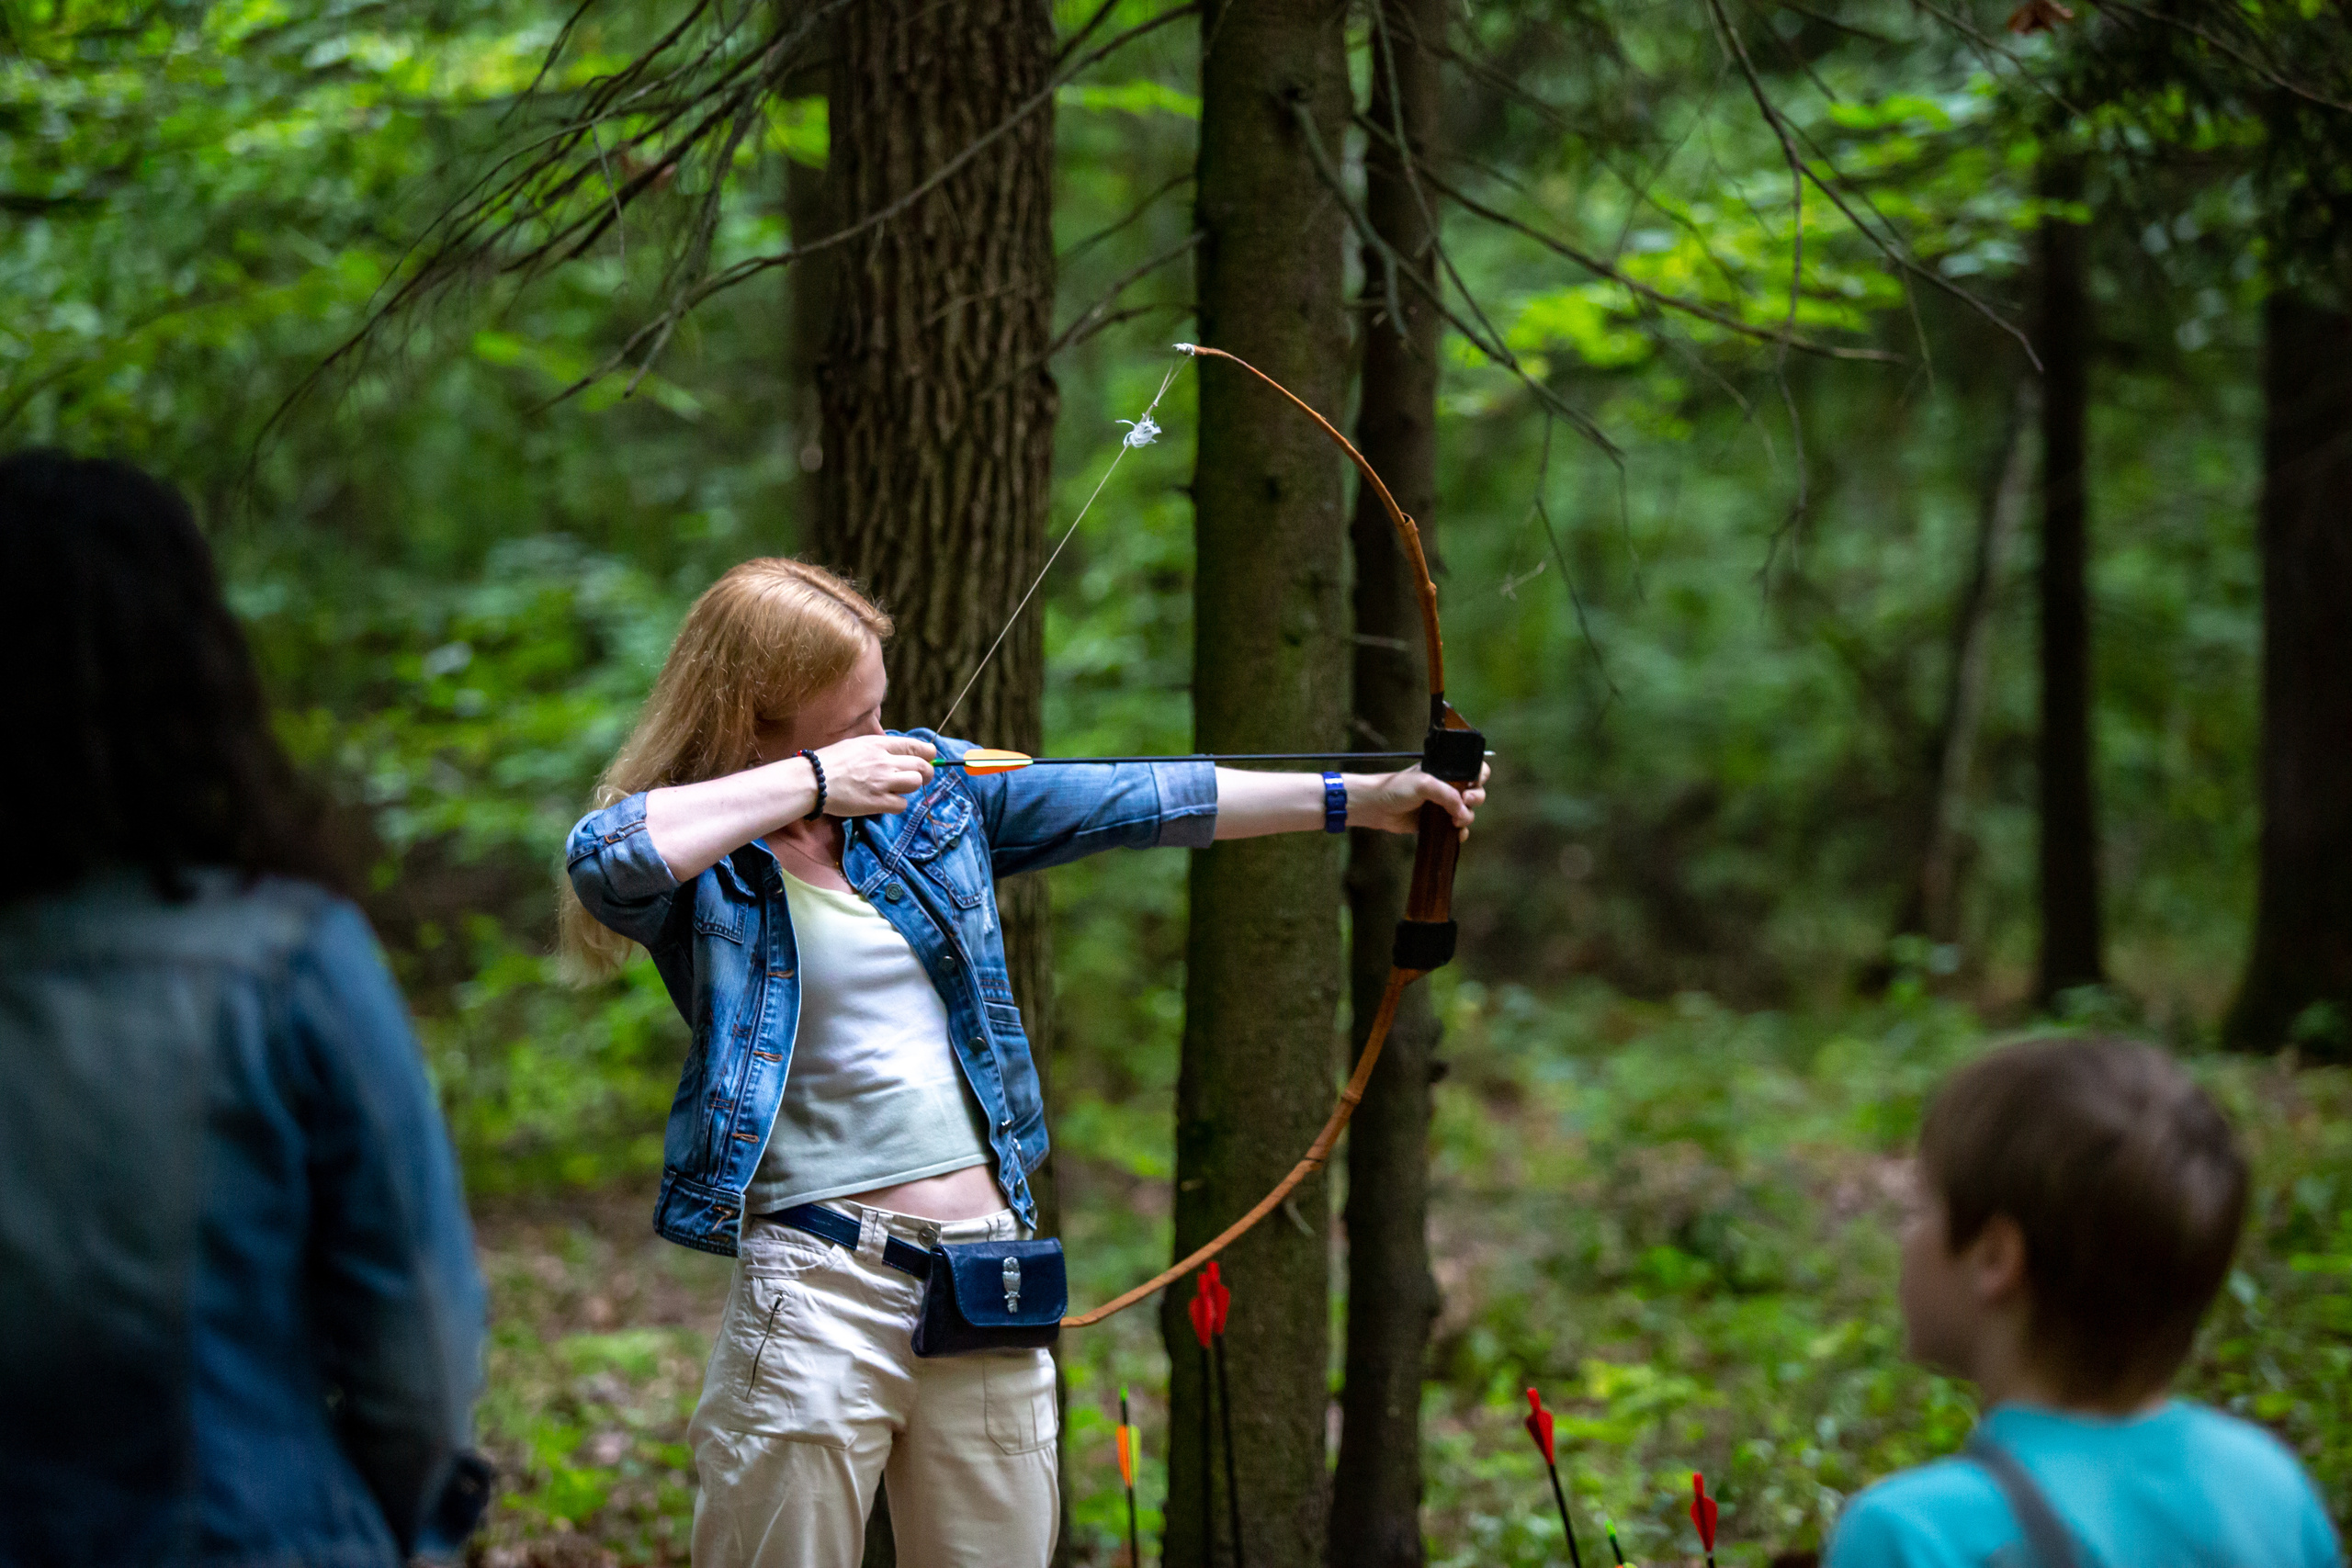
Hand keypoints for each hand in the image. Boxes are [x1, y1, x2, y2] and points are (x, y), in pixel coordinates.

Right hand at [813, 733, 935, 815]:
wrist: (813, 781)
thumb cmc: (830, 762)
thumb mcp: (856, 744)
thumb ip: (878, 748)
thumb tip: (896, 753)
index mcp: (879, 745)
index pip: (916, 746)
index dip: (928, 754)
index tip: (929, 758)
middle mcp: (885, 762)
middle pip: (922, 767)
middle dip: (926, 773)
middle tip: (921, 778)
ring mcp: (883, 783)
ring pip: (915, 784)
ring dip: (909, 788)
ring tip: (896, 789)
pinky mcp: (878, 802)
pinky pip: (902, 804)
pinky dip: (896, 804)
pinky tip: (884, 801)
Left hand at [1348, 761, 1488, 841]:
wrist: (1375, 806)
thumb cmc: (1396, 789)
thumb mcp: (1424, 784)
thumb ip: (1447, 795)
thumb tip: (1464, 812)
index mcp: (1445, 771)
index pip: (1473, 769)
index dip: (1479, 776)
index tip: (1472, 785)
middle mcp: (1447, 786)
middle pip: (1475, 791)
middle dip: (1476, 798)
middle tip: (1466, 801)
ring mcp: (1442, 805)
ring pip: (1467, 812)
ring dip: (1468, 817)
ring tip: (1456, 822)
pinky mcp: (1436, 822)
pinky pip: (1456, 828)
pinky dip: (1460, 832)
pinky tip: (1457, 835)